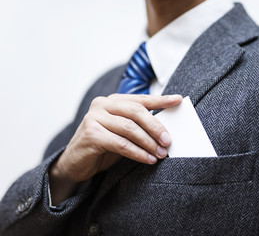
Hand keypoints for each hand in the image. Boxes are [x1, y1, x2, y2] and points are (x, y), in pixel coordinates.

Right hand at [49, 94, 181, 204]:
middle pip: (136, 111)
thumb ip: (138, 127)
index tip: (178, 100)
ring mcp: (94, 118)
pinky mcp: (91, 134)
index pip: (140, 99)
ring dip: (148, 143)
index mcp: (113, 101)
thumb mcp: (123, 133)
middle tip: (168, 141)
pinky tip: (148, 159)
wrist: (76, 163)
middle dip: (155, 127)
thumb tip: (165, 132)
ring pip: (129, 128)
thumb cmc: (103, 146)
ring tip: (161, 154)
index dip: (160, 100)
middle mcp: (102, 105)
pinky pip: (121, 144)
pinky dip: (137, 153)